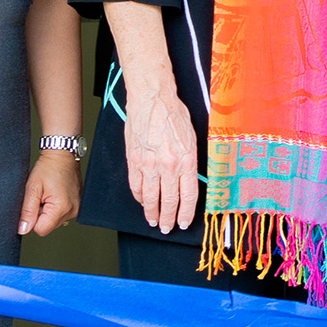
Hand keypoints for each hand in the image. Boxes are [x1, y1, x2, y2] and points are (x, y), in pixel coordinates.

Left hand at [17, 146, 82, 237]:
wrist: (62, 154)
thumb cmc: (48, 167)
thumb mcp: (32, 188)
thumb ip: (27, 211)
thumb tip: (23, 229)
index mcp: (61, 208)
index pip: (40, 230)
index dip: (32, 219)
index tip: (34, 203)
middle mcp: (72, 211)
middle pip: (48, 226)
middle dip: (40, 214)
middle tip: (41, 196)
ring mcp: (77, 208)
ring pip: (54, 221)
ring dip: (47, 211)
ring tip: (48, 193)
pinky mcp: (78, 205)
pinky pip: (61, 214)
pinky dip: (55, 207)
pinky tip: (54, 194)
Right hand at [120, 78, 199, 235]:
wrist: (152, 99)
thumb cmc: (174, 113)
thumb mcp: (193, 137)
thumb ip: (191, 161)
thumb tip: (192, 180)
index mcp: (186, 160)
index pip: (188, 196)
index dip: (186, 213)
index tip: (184, 223)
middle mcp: (168, 165)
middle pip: (169, 200)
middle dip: (169, 218)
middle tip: (167, 228)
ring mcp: (149, 164)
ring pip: (150, 197)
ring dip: (152, 212)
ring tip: (153, 221)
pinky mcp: (134, 159)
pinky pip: (136, 185)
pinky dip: (138, 197)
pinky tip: (142, 202)